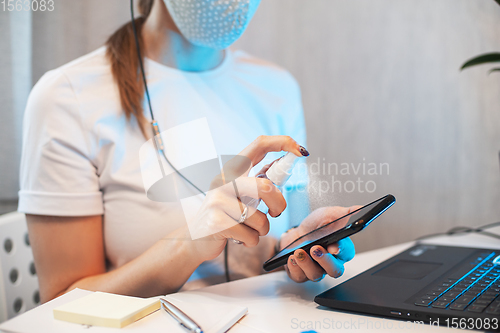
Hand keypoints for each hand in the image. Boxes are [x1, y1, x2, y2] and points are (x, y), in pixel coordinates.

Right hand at [190, 136, 306, 261]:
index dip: (282, 143)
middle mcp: (223, 180)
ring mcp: (217, 200)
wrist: (196, 238)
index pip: (259, 145)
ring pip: (260, 218)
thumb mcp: (237, 192)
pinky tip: (238, 238)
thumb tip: (283, 167)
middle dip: (278, 204)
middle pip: (264, 187)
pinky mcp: (216, 222)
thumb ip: (257, 181)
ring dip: (261, 229)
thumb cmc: (224, 215)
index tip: (301, 152)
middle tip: (276, 213)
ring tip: (248, 228)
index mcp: (232, 169)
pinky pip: (251, 235)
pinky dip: (251, 241)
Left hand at [280, 206, 360, 282]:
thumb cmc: (315, 227)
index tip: (334, 246)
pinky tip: (291, 258)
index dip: (341, 250)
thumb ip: (344, 213)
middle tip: (315, 249)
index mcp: (341, 249)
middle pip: (335, 270)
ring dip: (307, 263)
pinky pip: (299, 276)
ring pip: (316, 275)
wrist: (296, 234)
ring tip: (299, 251)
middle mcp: (330, 262)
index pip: (347, 253)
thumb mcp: (329, 215)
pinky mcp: (301, 274)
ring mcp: (316, 270)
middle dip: (325, 260)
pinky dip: (295, 267)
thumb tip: (360, 208)